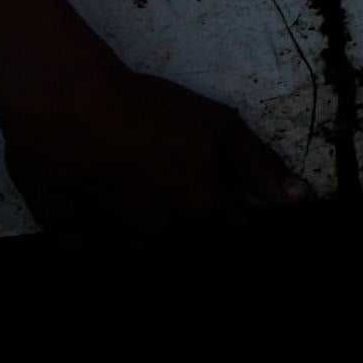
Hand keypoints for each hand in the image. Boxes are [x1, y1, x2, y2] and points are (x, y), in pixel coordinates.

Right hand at [0, 57, 294, 227]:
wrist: (63, 104)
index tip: (231, 209)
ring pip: (143, 258)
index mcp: (203, 208)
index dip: (238, 224)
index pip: (239, 239)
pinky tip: (97, 216)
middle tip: (184, 198)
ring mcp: (114, 239)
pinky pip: (89, 256)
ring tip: (141, 205)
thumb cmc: (145, 107)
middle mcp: (163, 234)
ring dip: (150, 241)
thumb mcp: (216, 123)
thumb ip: (257, 164)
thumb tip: (299, 197)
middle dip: (198, 234)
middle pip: (194, 253)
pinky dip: (96, 244)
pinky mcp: (68, 235)